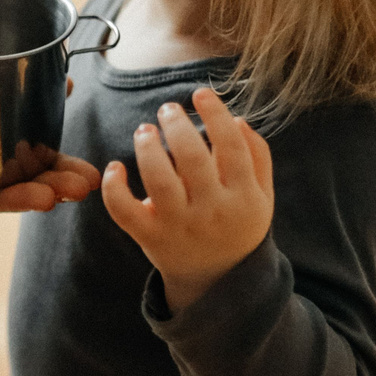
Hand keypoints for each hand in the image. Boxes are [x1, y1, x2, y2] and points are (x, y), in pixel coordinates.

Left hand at [100, 87, 272, 312]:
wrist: (217, 282)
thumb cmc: (237, 226)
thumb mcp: (261, 196)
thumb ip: (257, 157)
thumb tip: (237, 119)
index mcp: (244, 196)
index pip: (232, 147)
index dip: (216, 114)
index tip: (201, 93)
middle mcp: (213, 211)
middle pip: (193, 159)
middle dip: (176, 125)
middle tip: (167, 109)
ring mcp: (180, 226)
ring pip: (159, 181)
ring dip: (148, 148)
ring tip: (145, 130)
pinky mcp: (151, 238)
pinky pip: (125, 212)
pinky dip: (113, 188)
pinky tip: (115, 167)